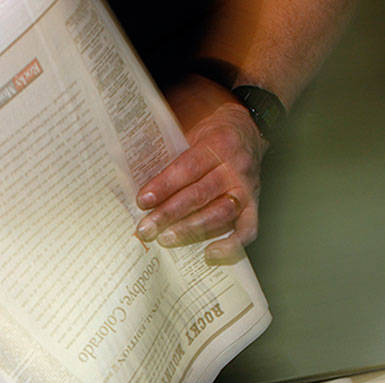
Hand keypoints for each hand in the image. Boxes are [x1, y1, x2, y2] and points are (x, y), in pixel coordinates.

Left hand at [135, 75, 267, 263]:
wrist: (248, 129)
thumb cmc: (210, 131)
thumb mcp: (189, 126)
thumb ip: (167, 146)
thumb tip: (130, 168)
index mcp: (218, 143)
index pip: (188, 167)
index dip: (164, 185)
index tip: (142, 201)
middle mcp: (236, 167)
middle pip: (201, 194)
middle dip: (170, 214)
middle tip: (146, 229)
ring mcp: (247, 189)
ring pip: (220, 213)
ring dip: (191, 230)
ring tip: (166, 240)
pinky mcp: (254, 206)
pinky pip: (247, 230)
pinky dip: (231, 245)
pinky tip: (209, 254)